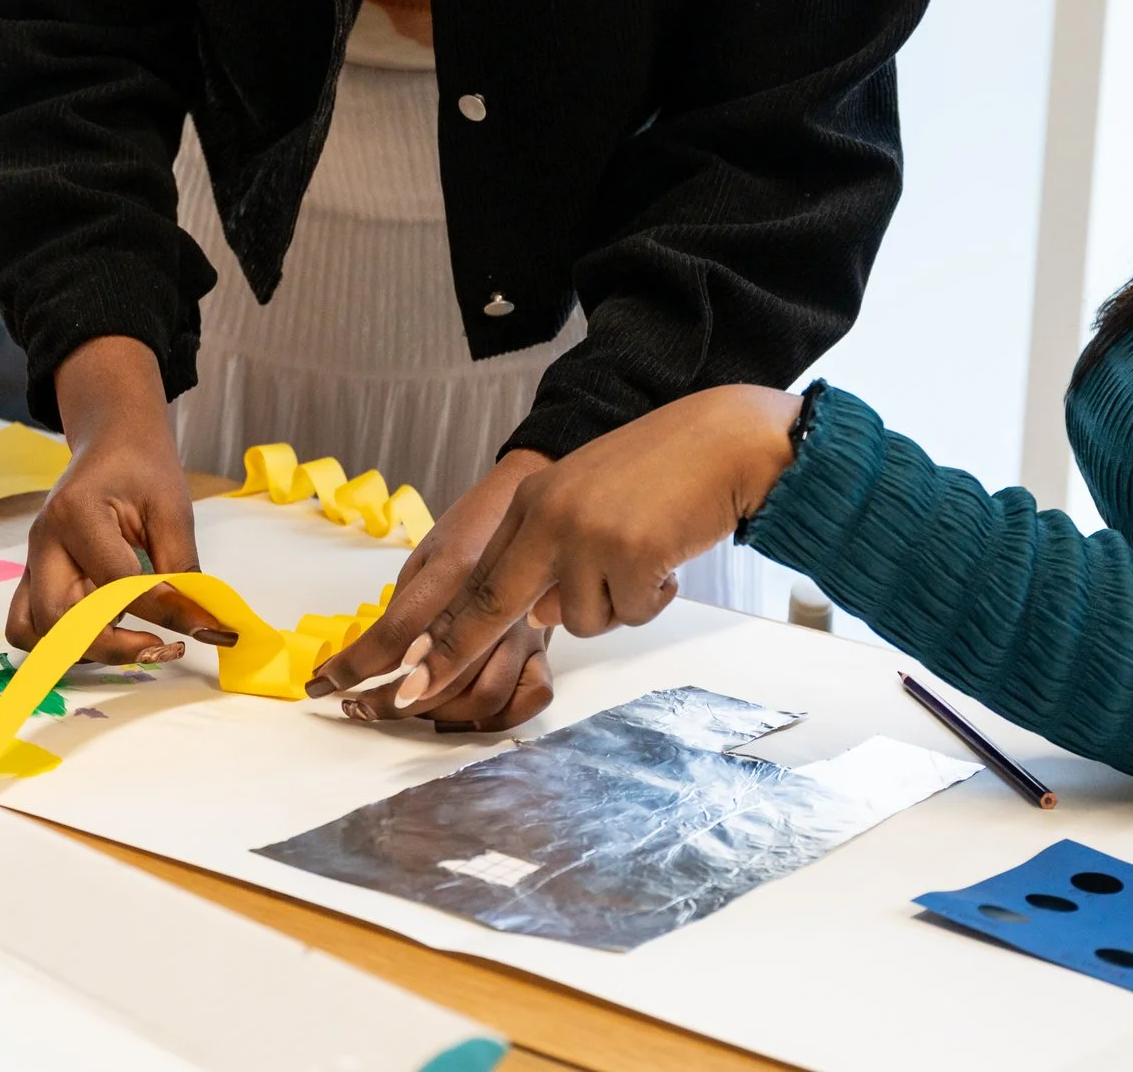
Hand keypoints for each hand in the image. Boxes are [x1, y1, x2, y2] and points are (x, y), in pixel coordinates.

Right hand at [6, 336, 234, 663]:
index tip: (203, 628)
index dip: (162, 611)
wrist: (111, 443)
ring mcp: (31, 561)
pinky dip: (60, 642)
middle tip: (161, 646)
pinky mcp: (33, 577)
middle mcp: (43, 541)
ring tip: (130, 639)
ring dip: (81, 648)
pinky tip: (105, 630)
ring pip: (34, 630)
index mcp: (76, 513)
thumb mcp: (172, 510)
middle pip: (58, 617)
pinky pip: (28, 625)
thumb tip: (205, 627)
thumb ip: (183, 570)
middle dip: (111, 645)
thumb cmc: (142, 468)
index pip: (116, 581)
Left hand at [305, 449, 555, 731]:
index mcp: (455, 571)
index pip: (394, 633)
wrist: (536, 504)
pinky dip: (492, 718)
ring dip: (433, 715)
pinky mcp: (546, 646)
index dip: (354, 665)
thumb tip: (371, 656)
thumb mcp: (426, 554)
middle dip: (384, 701)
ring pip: (480, 698)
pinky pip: (527, 700)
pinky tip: (460, 715)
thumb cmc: (473, 524)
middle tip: (353, 703)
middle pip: (435, 677)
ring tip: (401, 709)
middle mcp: (492, 605)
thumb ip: (405, 605)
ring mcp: (525, 630)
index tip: (322, 681)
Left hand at [394, 386, 802, 709]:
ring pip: (581, 621)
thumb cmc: (664, 472)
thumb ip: (555, 554)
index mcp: (533, 501)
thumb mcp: (588, 503)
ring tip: (644, 558)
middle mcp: (549, 516)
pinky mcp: (631, 555)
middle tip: (413, 691)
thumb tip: (544, 612)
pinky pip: (631, 614)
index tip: (406, 668)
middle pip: (491, 604)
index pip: (477, 576)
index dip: (441, 629)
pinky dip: (653, 598)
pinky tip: (669, 556)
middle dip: (450, 654)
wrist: (726, 441)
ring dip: (616, 604)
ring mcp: (587, 535)